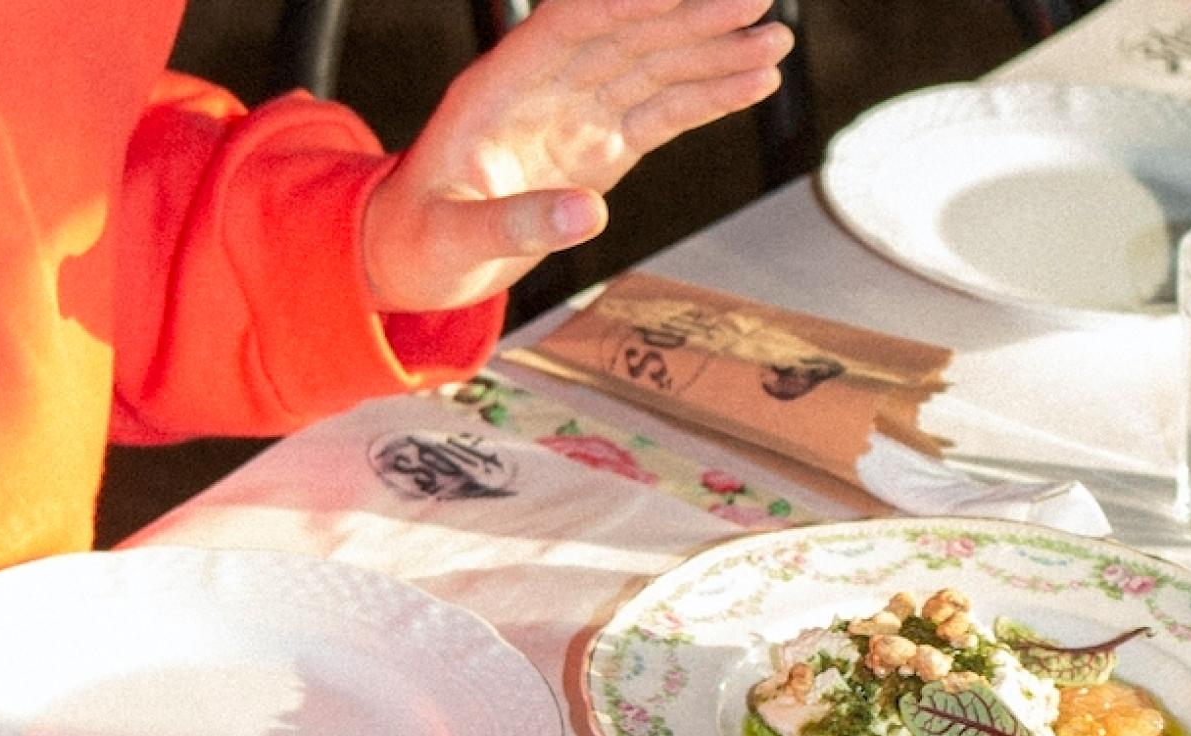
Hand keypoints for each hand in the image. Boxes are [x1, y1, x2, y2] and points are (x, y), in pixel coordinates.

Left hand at [361, 0, 791, 311]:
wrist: (414, 256)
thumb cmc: (421, 241)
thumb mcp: (456, 240)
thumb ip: (520, 224)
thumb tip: (591, 212)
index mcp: (499, 87)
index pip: (573, 23)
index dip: (628, 4)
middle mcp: (545, 88)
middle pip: (628, 34)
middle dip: (693, 16)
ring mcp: (576, 115)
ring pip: (653, 70)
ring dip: (714, 53)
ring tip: (776, 41)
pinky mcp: (599, 149)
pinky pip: (660, 115)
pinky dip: (705, 99)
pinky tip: (750, 82)